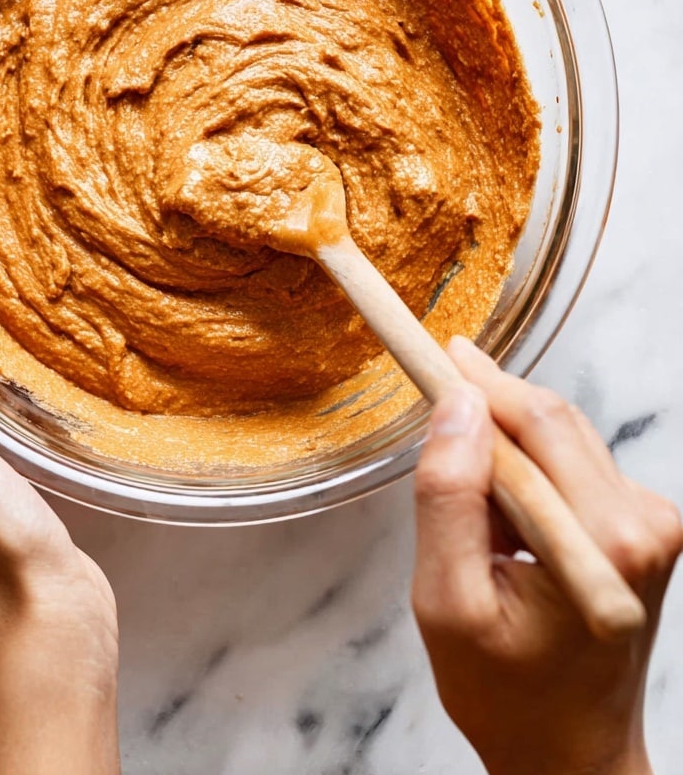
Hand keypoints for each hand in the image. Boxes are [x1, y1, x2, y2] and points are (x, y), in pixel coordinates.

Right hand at [411, 337, 681, 774]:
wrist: (569, 752)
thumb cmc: (505, 693)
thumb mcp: (447, 603)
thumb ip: (448, 501)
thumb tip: (456, 408)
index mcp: (605, 545)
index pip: (533, 426)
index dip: (473, 383)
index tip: (428, 348)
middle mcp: (646, 523)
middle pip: (552, 420)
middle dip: (484, 407)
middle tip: (429, 388)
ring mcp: (654, 522)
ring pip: (561, 436)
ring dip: (504, 446)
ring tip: (471, 510)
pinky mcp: (645, 524)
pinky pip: (573, 464)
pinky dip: (527, 471)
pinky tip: (502, 520)